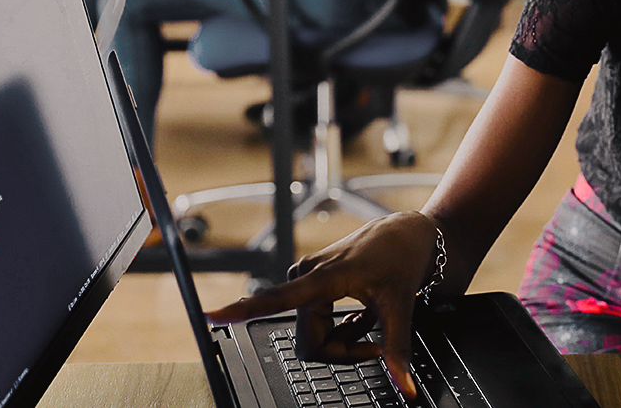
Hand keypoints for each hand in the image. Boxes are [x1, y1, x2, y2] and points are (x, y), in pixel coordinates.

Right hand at [207, 211, 440, 398]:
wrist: (408, 234)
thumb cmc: (401, 258)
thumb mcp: (401, 306)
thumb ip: (397, 349)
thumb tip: (406, 386)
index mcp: (322, 278)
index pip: (277, 298)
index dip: (243, 310)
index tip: (212, 315)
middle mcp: (306, 276)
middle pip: (310, 342)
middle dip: (343, 351)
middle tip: (375, 344)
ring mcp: (307, 279)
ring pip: (315, 336)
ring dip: (345, 338)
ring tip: (371, 318)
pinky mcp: (311, 283)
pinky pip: (319, 325)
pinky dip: (344, 328)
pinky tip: (363, 313)